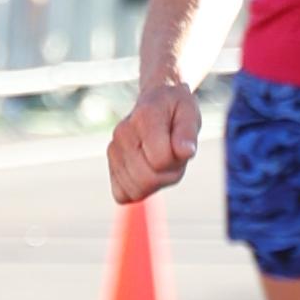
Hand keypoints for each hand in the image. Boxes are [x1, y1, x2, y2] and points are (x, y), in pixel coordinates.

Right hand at [107, 79, 200, 201]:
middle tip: (172, 155)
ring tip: (161, 160)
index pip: (161, 160)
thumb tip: (185, 152)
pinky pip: (122, 195)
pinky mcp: (111, 166)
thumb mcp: (189, 112)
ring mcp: (113, 150)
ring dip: (156, 182)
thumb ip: (188, 132)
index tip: (180, 144)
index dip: (177, 159)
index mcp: (144, 117)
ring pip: (136, 190)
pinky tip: (146, 172)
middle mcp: (123, 133)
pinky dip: (138, 190)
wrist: (156, 103)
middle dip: (168, 174)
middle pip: (147, 179)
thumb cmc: (176, 110)